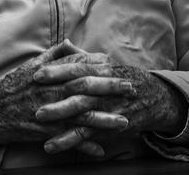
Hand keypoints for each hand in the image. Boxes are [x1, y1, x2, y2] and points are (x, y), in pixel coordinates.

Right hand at [0, 41, 132, 156]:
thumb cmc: (12, 87)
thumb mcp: (30, 66)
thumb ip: (52, 54)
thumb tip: (70, 42)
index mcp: (49, 74)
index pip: (79, 68)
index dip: (99, 67)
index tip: (117, 66)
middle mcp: (51, 92)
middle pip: (85, 88)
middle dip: (110, 88)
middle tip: (131, 88)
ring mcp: (50, 112)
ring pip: (81, 115)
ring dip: (105, 120)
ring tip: (124, 121)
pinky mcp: (45, 131)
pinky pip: (69, 139)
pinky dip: (85, 145)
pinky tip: (101, 150)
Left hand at [33, 51, 188, 152]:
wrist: (154, 98)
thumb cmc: (123, 78)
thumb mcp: (106, 64)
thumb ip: (82, 55)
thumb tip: (64, 43)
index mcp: (102, 70)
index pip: (78, 68)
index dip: (57, 71)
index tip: (36, 73)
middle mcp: (104, 88)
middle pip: (78, 89)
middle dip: (55, 93)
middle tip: (33, 95)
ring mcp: (106, 108)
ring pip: (81, 112)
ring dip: (59, 115)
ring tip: (38, 119)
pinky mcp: (107, 127)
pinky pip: (85, 135)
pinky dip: (67, 141)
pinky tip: (49, 146)